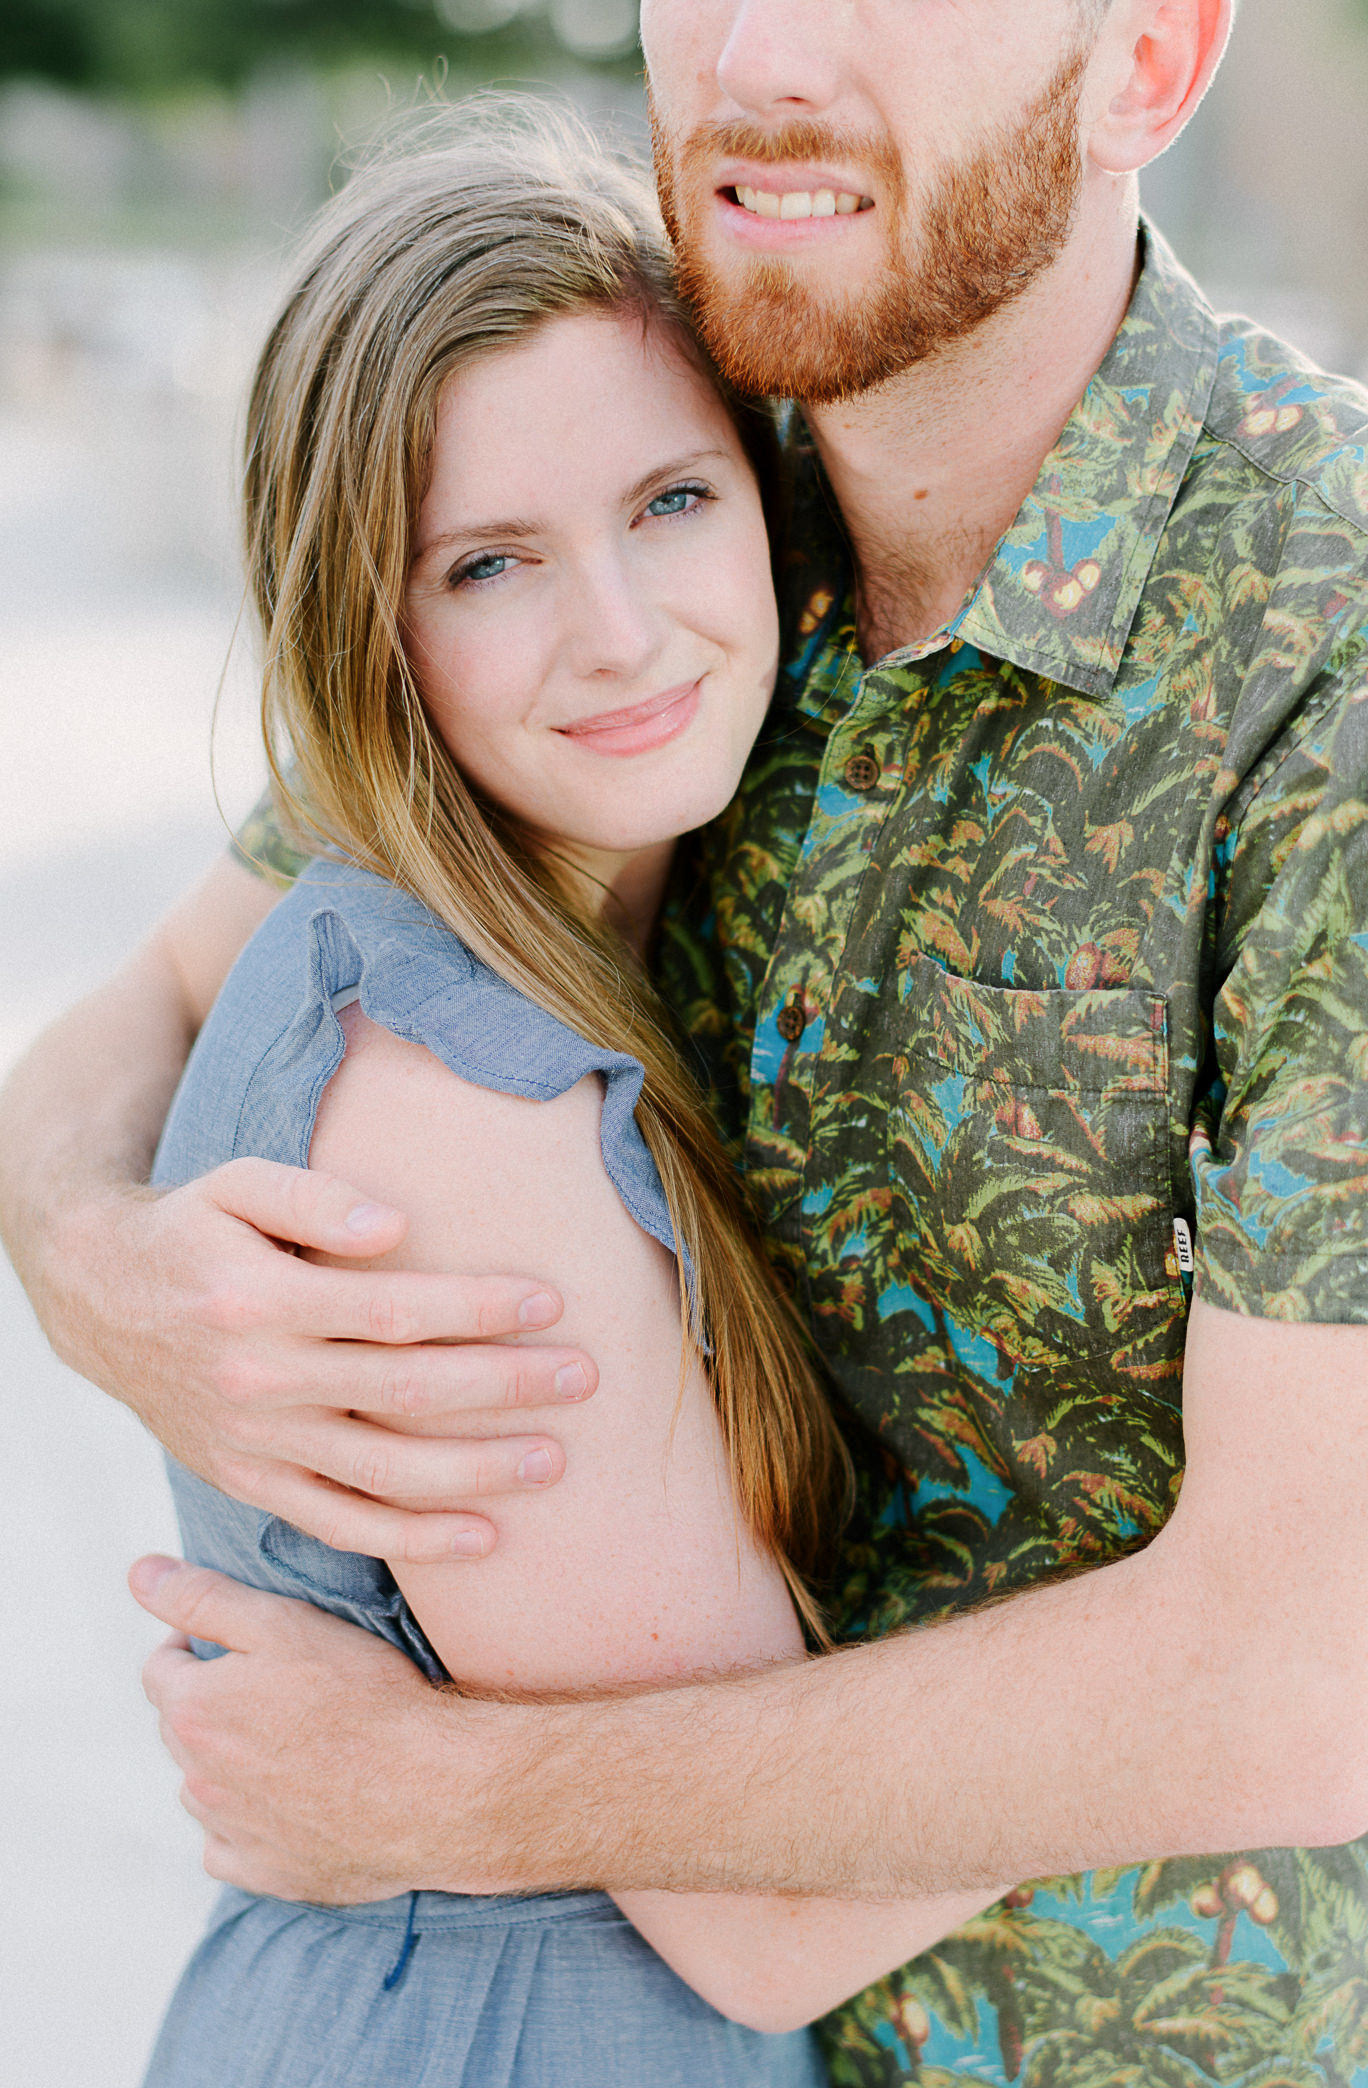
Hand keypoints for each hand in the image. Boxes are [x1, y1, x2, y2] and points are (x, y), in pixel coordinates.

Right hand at [58, 1160, 596, 1561]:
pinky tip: (485, 1536)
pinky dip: (414, 1541)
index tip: (550, 1299)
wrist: (98, 1300)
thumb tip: (396, 1225)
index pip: (392, 1311)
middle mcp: (259, 1382)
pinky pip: (341, 1525)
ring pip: (384, 1474)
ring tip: (556, 1460)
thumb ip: (314, 1198)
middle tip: (584, 1376)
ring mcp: (257, 1444)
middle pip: (405, 1395)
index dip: (478, 1308)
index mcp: (260, 1302)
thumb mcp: (234, 1183)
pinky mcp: (252, 1483)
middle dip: (506, 1388)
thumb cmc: (191, 1227)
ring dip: (478, 1472)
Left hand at [131, 1555, 539, 1902]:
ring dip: (224, 1761)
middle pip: (180, 1726)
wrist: (431, 1788)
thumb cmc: (365, 1695)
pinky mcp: (263, 1872)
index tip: (233, 1640)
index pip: (161, 1668)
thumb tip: (140, 1572)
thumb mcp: (285, 1623)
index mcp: (195, 1710)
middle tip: (272, 1683)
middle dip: (211, 1700)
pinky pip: (226, 1846)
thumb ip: (204, 1597)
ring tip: (286, 1739)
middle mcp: (198, 1777)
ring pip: (202, 1786)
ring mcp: (229, 1831)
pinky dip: (242, 1823)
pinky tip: (285, 1801)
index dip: (191, 1644)